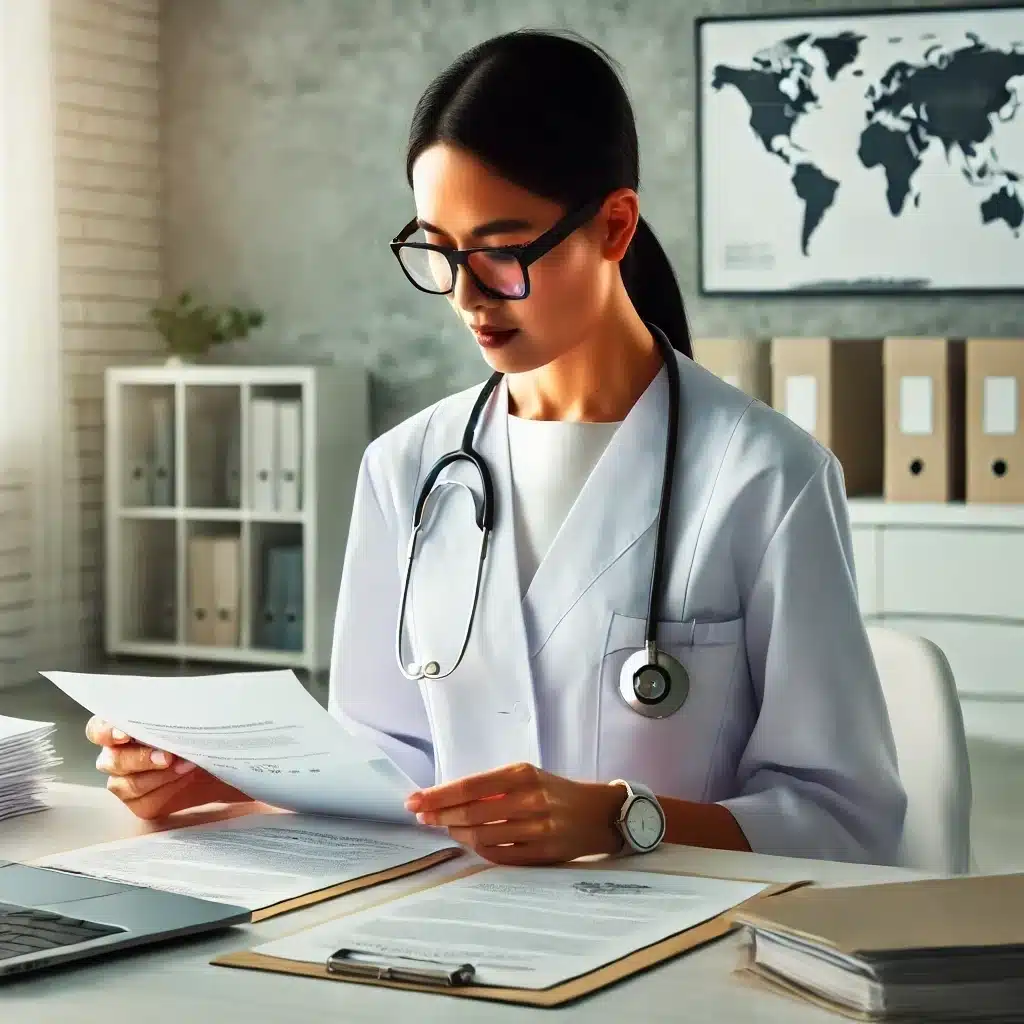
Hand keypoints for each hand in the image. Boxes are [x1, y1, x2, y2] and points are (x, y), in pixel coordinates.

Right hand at [86, 716, 205, 819]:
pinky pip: (145, 802)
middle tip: (167, 757)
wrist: (216, 758)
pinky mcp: (140, 803)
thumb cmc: (196, 731)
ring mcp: (125, 782)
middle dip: (140, 759)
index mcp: (119, 729)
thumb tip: (169, 707)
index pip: (97, 730)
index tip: (124, 735)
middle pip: (112, 761)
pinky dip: (167, 790)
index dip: (106, 732)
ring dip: (159, 776)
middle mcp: (115, 756)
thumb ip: (169, 713)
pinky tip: (185, 778)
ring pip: (128, 785)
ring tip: (187, 765)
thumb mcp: (185, 716)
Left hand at [404, 762, 625, 864]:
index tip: (415, 801)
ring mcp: (537, 829)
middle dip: (439, 815)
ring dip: (457, 833)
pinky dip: (479, 850)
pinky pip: (499, 855)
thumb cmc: (555, 792)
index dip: (438, 795)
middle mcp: (530, 799)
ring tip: (446, 828)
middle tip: (421, 817)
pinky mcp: (542, 853)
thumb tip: (447, 799)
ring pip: (482, 836)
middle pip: (471, 812)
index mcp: (523, 774)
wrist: (599, 814)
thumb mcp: (528, 776)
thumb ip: (493, 787)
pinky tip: (470, 842)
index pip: (470, 786)